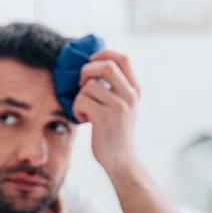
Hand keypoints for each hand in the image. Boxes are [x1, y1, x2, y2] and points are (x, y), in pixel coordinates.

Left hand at [73, 50, 141, 172]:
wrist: (120, 159)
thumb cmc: (114, 131)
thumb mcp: (123, 106)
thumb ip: (115, 87)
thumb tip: (93, 64)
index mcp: (135, 90)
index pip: (123, 58)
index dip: (103, 53)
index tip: (90, 61)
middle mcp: (130, 96)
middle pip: (105, 66)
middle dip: (86, 71)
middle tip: (80, 85)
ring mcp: (119, 107)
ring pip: (88, 86)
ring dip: (79, 97)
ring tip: (85, 110)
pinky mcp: (104, 118)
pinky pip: (81, 101)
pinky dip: (77, 110)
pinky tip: (83, 120)